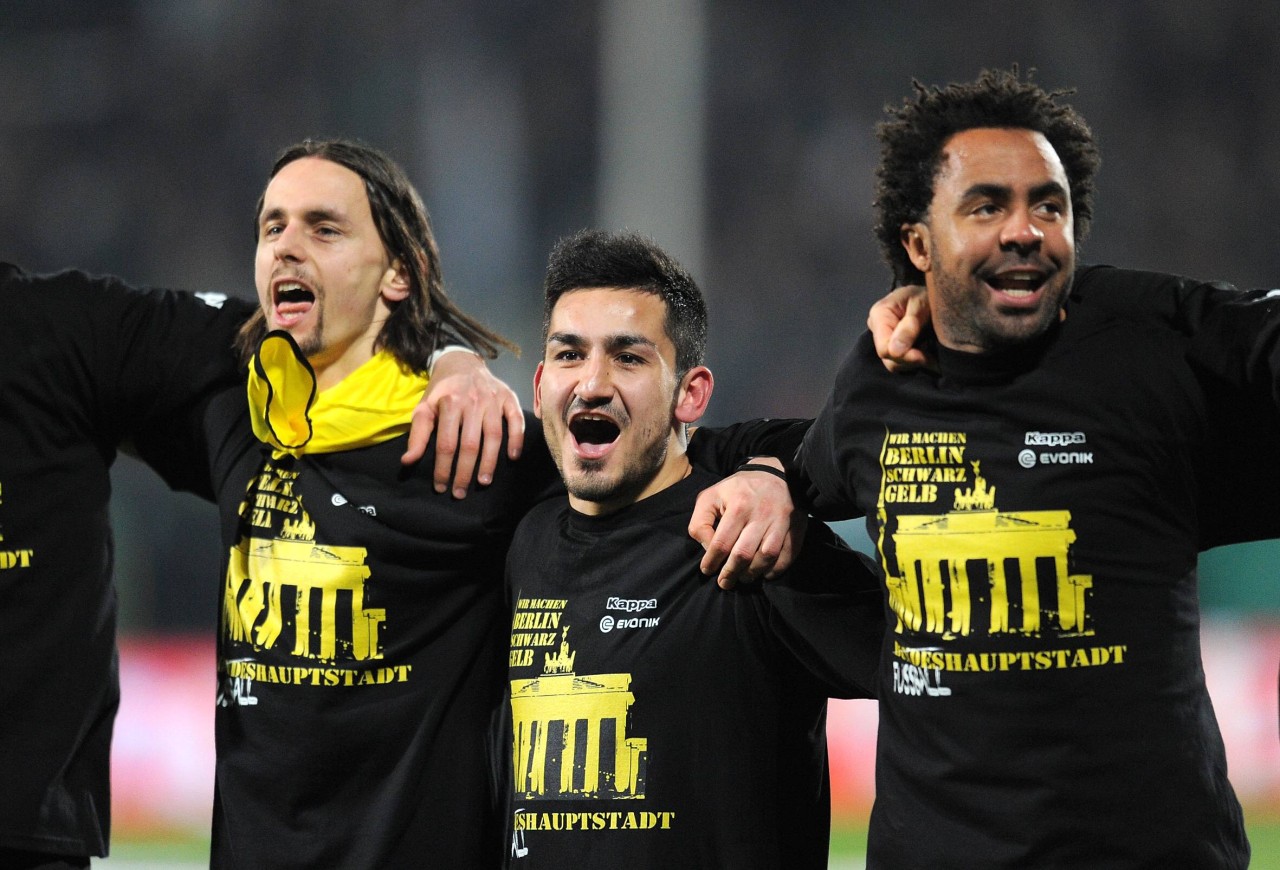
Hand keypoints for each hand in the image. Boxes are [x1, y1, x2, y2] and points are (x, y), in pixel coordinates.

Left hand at [401, 350, 524, 497]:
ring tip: (483, 482)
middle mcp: (473, 400)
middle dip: (465, 472)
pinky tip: (512, 457)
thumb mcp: (424, 408)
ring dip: (489, 462)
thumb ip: (418, 435)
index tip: (441, 486)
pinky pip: (517, 420)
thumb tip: (408, 461)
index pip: (446, 443)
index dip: (443, 468)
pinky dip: (517, 439)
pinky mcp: (509, 397)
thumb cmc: (441, 390)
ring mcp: (493, 399)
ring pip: (494, 436)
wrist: (461, 361)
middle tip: (460, 492)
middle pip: (470, 444)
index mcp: (449, 402)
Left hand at [688, 458, 804, 588]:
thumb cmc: (738, 490)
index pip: (721, 542)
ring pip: (766, 557)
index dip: (711, 561)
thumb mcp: (711, 496)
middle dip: (730, 573)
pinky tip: (764, 573)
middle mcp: (761, 513)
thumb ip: (700, 521)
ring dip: (752, 573)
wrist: (775, 474)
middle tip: (724, 583)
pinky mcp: (796, 526)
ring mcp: (781, 521)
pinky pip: (788, 555)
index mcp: (738, 505)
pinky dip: (776, 569)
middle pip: (743, 554)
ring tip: (743, 577)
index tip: (707, 570)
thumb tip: (707, 546)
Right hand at [868, 284, 932, 371]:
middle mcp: (876, 329)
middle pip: (888, 359)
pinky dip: (914, 361)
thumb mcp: (921, 305)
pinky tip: (925, 351)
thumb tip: (894, 351)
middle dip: (911, 360)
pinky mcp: (892, 347)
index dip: (905, 356)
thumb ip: (909, 326)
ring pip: (894, 364)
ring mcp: (883, 340)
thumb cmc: (924, 295)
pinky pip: (900, 363)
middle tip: (931, 353)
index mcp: (879, 315)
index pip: (884, 348)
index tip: (925, 356)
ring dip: (914, 362)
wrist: (928, 294)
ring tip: (929, 348)